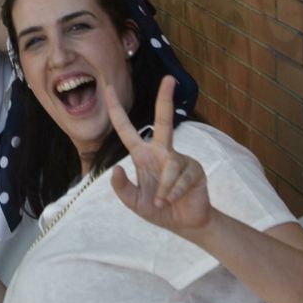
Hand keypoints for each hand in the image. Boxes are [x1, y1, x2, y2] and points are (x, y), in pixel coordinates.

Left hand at [105, 76, 209, 233]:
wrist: (185, 224)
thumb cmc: (158, 210)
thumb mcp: (134, 202)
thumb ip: (121, 188)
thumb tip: (116, 168)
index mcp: (142, 155)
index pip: (126, 128)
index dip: (116, 109)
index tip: (107, 87)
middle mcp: (162, 151)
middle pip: (164, 120)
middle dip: (165, 99)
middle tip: (170, 78)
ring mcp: (180, 158)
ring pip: (170, 166)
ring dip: (163, 189)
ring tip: (161, 202)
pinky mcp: (195, 169)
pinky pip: (180, 178)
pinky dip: (173, 193)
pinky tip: (173, 200)